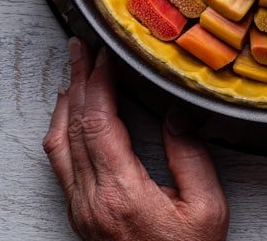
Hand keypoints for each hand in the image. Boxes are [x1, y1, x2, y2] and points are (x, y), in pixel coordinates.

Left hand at [43, 39, 228, 240]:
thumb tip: (174, 115)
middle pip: (74, 126)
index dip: (99, 81)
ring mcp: (81, 210)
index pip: (100, 120)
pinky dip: (63, 130)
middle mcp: (92, 200)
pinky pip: (60, 163)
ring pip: (58, 144)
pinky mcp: (80, 217)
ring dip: (65, 103)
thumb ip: (190, 157)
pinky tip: (71, 118)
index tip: (106, 53)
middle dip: (77, 81)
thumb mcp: (207, 209)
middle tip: (81, 48)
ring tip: (72, 73)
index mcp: (122, 192)